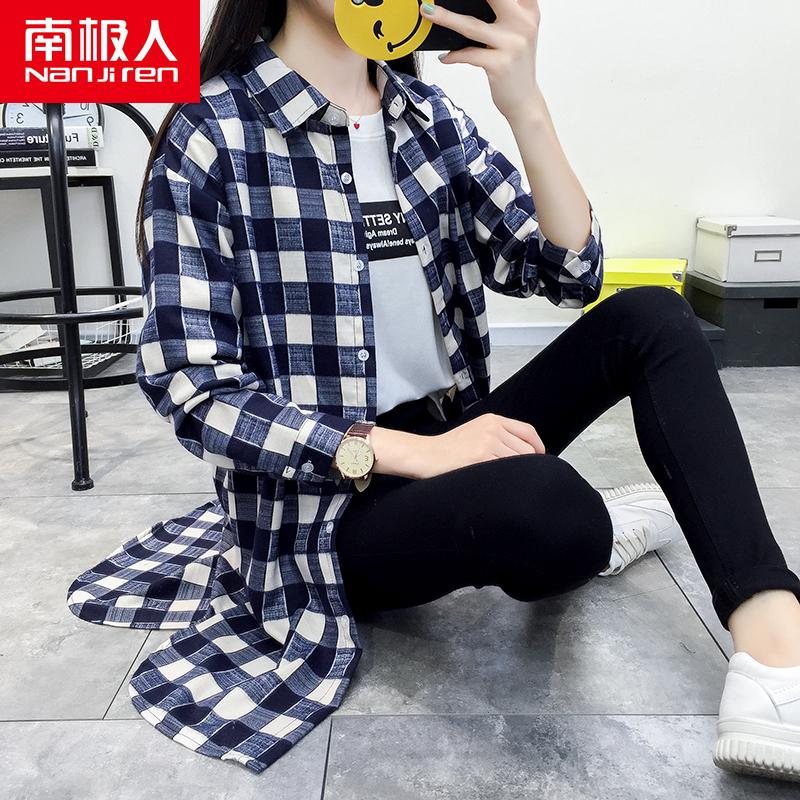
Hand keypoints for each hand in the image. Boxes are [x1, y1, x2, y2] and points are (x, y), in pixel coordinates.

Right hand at [414, 412, 545, 479]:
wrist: (426, 455)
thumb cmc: (448, 448)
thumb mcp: (475, 431)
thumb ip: (498, 436)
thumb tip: (524, 452)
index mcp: (492, 420)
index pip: (528, 431)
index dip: (538, 447)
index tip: (539, 458)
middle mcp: (492, 428)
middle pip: (526, 449)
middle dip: (527, 465)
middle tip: (520, 475)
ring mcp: (487, 443)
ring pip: (518, 462)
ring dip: (516, 473)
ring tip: (505, 480)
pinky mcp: (480, 458)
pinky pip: (505, 471)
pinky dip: (506, 479)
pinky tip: (498, 483)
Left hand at [420, 0, 541, 120]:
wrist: (524, 100)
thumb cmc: (514, 65)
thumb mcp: (515, 34)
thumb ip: (502, 15)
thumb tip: (465, 6)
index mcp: (528, 11)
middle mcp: (523, 24)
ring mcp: (512, 44)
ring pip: (471, 26)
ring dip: (446, 19)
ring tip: (429, 13)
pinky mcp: (500, 64)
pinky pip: (469, 55)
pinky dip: (454, 55)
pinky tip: (445, 57)